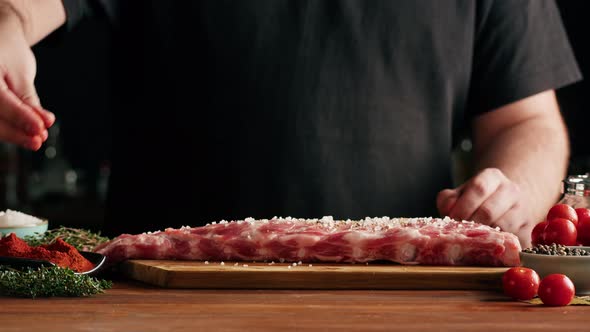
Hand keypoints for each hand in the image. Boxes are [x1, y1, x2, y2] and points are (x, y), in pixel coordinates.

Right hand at [0, 10, 53, 149]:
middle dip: (15, 132)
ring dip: (10, 133)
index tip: (41, 129)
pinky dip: (4, 128)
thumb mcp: (21, 72)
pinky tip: (21, 134)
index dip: (21, 117)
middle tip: (38, 141)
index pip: (0, 101)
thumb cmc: (8, 50)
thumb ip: (28, 100)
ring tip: (34, 140)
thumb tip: (41, 125)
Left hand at [437, 168, 533, 246]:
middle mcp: (512, 191)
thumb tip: (449, 211)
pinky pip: (512, 242)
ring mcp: (523, 210)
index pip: (479, 188)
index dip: (463, 205)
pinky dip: (497, 246)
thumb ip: (449, 200)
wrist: (504, 205)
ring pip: (502, 228)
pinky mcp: (528, 231)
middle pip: (489, 211)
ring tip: (472, 239)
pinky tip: (486, 247)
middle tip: (460, 233)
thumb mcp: (459, 194)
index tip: (452, 218)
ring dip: (483, 237)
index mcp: (493, 177)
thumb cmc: (475, 201)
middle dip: (471, 224)